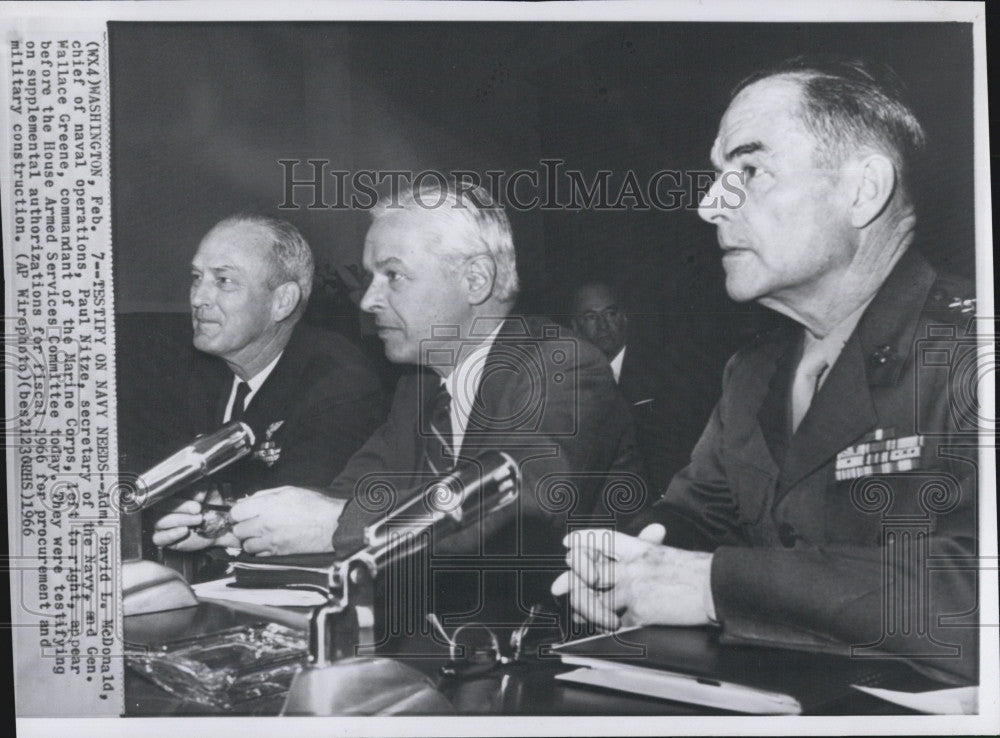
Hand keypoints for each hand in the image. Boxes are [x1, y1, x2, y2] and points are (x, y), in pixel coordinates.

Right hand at [151, 488, 239, 550]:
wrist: (218, 528)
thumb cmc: (211, 509)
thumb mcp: (211, 496)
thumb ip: (204, 490)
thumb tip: (199, 489)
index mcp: (172, 494)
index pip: (166, 490)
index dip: (179, 491)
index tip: (197, 495)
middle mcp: (163, 508)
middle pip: (161, 505)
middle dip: (181, 507)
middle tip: (197, 509)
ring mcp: (161, 523)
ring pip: (160, 521)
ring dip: (181, 520)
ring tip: (198, 520)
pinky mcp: (162, 538)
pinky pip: (158, 538)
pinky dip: (171, 534)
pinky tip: (184, 530)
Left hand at [229, 487, 344, 555]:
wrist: (332, 524)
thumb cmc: (314, 505)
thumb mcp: (288, 490)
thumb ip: (264, 495)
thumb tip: (246, 501)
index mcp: (268, 505)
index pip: (236, 513)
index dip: (237, 513)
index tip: (241, 514)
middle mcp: (266, 524)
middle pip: (238, 530)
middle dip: (242, 527)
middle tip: (250, 523)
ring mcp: (271, 540)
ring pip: (246, 545)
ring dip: (249, 540)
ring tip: (260, 534)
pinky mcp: (278, 553)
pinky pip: (258, 555)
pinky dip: (259, 550)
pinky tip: (268, 542)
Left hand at [551, 524, 714, 629]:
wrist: (716, 587)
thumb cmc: (697, 572)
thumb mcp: (667, 554)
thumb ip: (646, 551)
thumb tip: (632, 553)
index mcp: (639, 549)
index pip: (602, 540)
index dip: (582, 541)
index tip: (568, 545)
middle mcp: (631, 566)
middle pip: (589, 571)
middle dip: (570, 580)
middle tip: (560, 586)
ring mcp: (634, 589)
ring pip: (594, 600)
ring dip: (583, 609)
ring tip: (579, 614)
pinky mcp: (640, 612)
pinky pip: (614, 624)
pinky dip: (606, 629)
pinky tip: (600, 629)